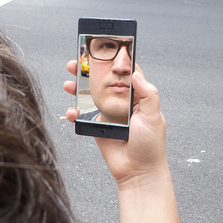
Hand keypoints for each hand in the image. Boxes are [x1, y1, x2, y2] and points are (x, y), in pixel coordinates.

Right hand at [64, 61, 166, 187]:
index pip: (125, 73)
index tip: (102, 50)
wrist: (138, 172)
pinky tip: (72, 110)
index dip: (115, 61)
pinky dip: (75, 112)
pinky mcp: (97, 126)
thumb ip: (148, 94)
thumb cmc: (150, 146)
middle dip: (89, 72)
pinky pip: (83, 116)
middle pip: (103, 81)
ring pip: (90, 96)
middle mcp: (121, 103)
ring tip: (68, 83)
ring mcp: (108, 114)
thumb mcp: (154, 117)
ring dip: (77, 88)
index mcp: (137, 97)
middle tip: (76, 63)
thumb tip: (136, 73)